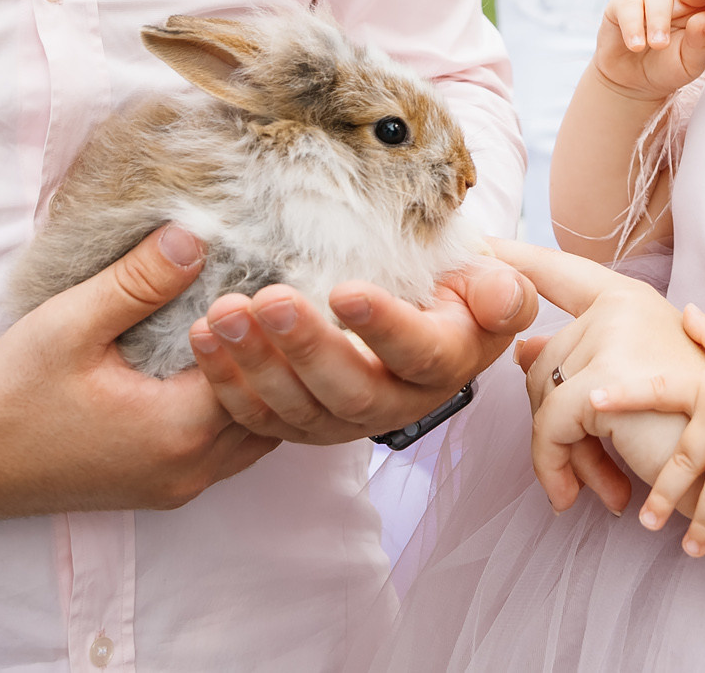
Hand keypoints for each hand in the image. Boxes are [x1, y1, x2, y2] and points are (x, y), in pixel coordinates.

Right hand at [0, 226, 279, 522]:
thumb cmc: (14, 393)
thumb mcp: (71, 324)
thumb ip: (137, 282)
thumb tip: (195, 237)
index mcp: (176, 428)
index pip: (260, 371)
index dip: (268, 325)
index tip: (268, 278)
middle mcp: (191, 467)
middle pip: (269, 406)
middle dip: (273, 355)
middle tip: (270, 298)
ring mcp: (180, 485)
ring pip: (256, 434)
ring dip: (258, 387)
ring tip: (251, 332)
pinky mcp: (165, 490)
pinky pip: (229, 451)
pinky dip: (236, 412)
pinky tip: (220, 370)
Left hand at [186, 251, 536, 444]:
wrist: (427, 310)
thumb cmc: (456, 286)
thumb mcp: (493, 281)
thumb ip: (503, 292)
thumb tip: (502, 300)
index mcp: (446, 363)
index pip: (418, 354)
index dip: (384, 328)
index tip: (345, 290)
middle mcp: (395, 404)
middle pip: (351, 392)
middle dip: (305, 348)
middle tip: (268, 300)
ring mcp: (343, 420)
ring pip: (298, 412)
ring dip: (255, 365)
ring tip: (222, 315)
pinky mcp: (300, 422)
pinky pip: (259, 418)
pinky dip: (227, 382)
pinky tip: (201, 339)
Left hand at [492, 238, 704, 514]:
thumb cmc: (695, 427)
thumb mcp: (635, 383)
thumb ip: (582, 362)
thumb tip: (522, 350)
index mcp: (629, 300)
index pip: (560, 271)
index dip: (516, 257)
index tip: (479, 241)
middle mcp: (619, 307)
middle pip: (541, 362)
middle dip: (555, 423)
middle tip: (587, 469)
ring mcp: (614, 337)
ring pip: (539, 397)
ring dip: (560, 452)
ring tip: (597, 484)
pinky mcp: (606, 381)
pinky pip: (548, 427)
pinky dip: (552, 466)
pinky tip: (572, 493)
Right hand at [591, 0, 704, 104]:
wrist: (632, 83)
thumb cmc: (667, 69)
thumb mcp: (689, 63)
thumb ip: (699, 43)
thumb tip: (704, 17)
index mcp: (701, 8)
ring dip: (659, 21)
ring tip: (658, 45)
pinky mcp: (623, 3)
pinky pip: (629, 5)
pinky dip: (633, 26)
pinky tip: (637, 45)